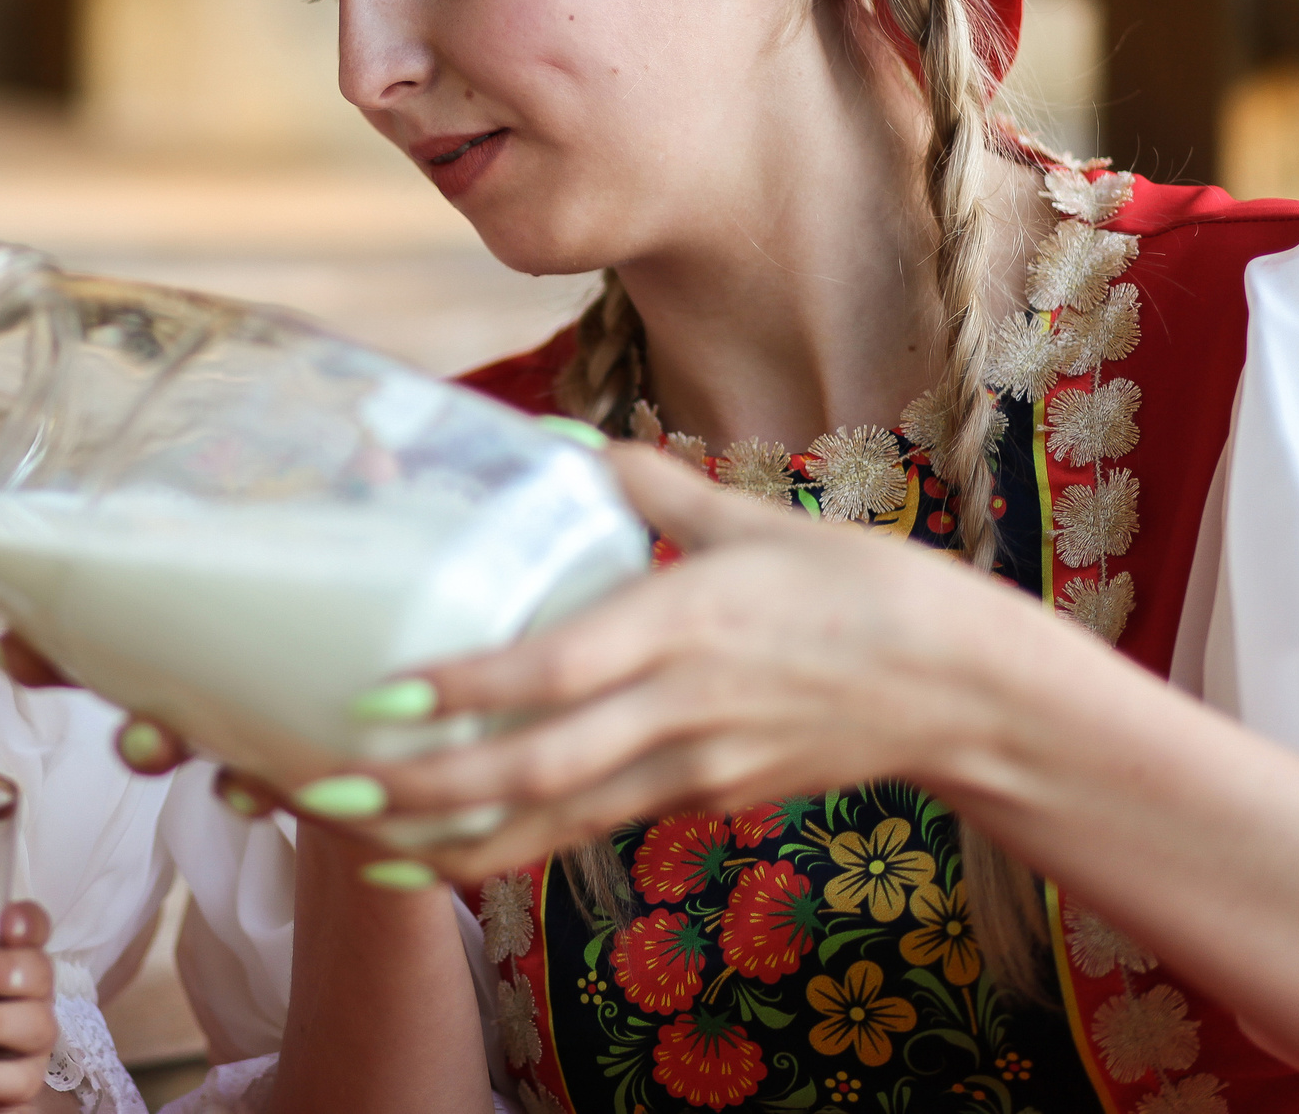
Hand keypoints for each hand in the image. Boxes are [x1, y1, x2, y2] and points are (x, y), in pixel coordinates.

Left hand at [0, 901, 62, 1110]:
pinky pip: (19, 1092)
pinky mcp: (19, 1093)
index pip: (34, 929)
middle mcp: (30, 1000)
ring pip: (37, 1029)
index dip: (27, 922)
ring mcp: (29, 1049)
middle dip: (7, 972)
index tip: (5, 920)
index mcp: (13, 962)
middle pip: (40, 977)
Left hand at [258, 444, 1085, 879]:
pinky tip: (453, 856)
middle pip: (540, 766)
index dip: (470, 689)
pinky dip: (521, 847)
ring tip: (365, 852)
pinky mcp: (704, 799)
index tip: (386, 692)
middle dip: (431, 790)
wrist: (965, 692)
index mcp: (686, 622)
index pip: (560, 668)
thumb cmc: (866, 588)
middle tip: (333, 793)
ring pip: (559, 821)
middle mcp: (680, 707)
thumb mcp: (758, 521)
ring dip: (459, 841)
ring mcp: (694, 766)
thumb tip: (577, 442)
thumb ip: (659, 485)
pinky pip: (596, 829)